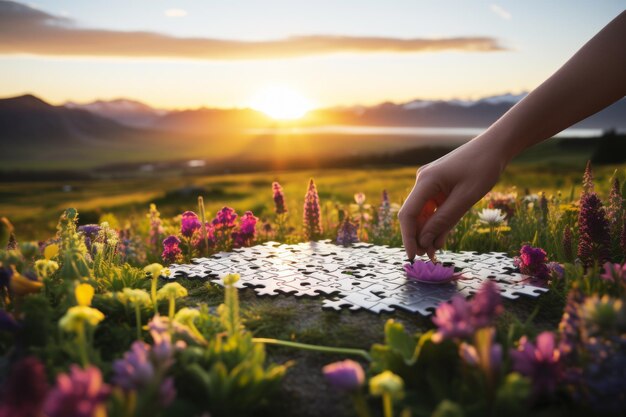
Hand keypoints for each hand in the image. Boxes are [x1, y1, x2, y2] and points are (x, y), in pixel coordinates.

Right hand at [398, 135, 506, 259]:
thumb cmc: (483, 168)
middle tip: (429, 257)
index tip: (413, 257)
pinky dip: (437, 222)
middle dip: (419, 237)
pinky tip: (441, 238)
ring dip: (428, 232)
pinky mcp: (438, 185)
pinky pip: (433, 208)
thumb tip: (424, 242)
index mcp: (426, 181)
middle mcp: (423, 181)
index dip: (408, 237)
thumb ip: (443, 221)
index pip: (408, 214)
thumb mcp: (465, 199)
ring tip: (435, 251)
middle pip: (413, 215)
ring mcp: (430, 183)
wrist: (495, 146)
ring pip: (423, 213)